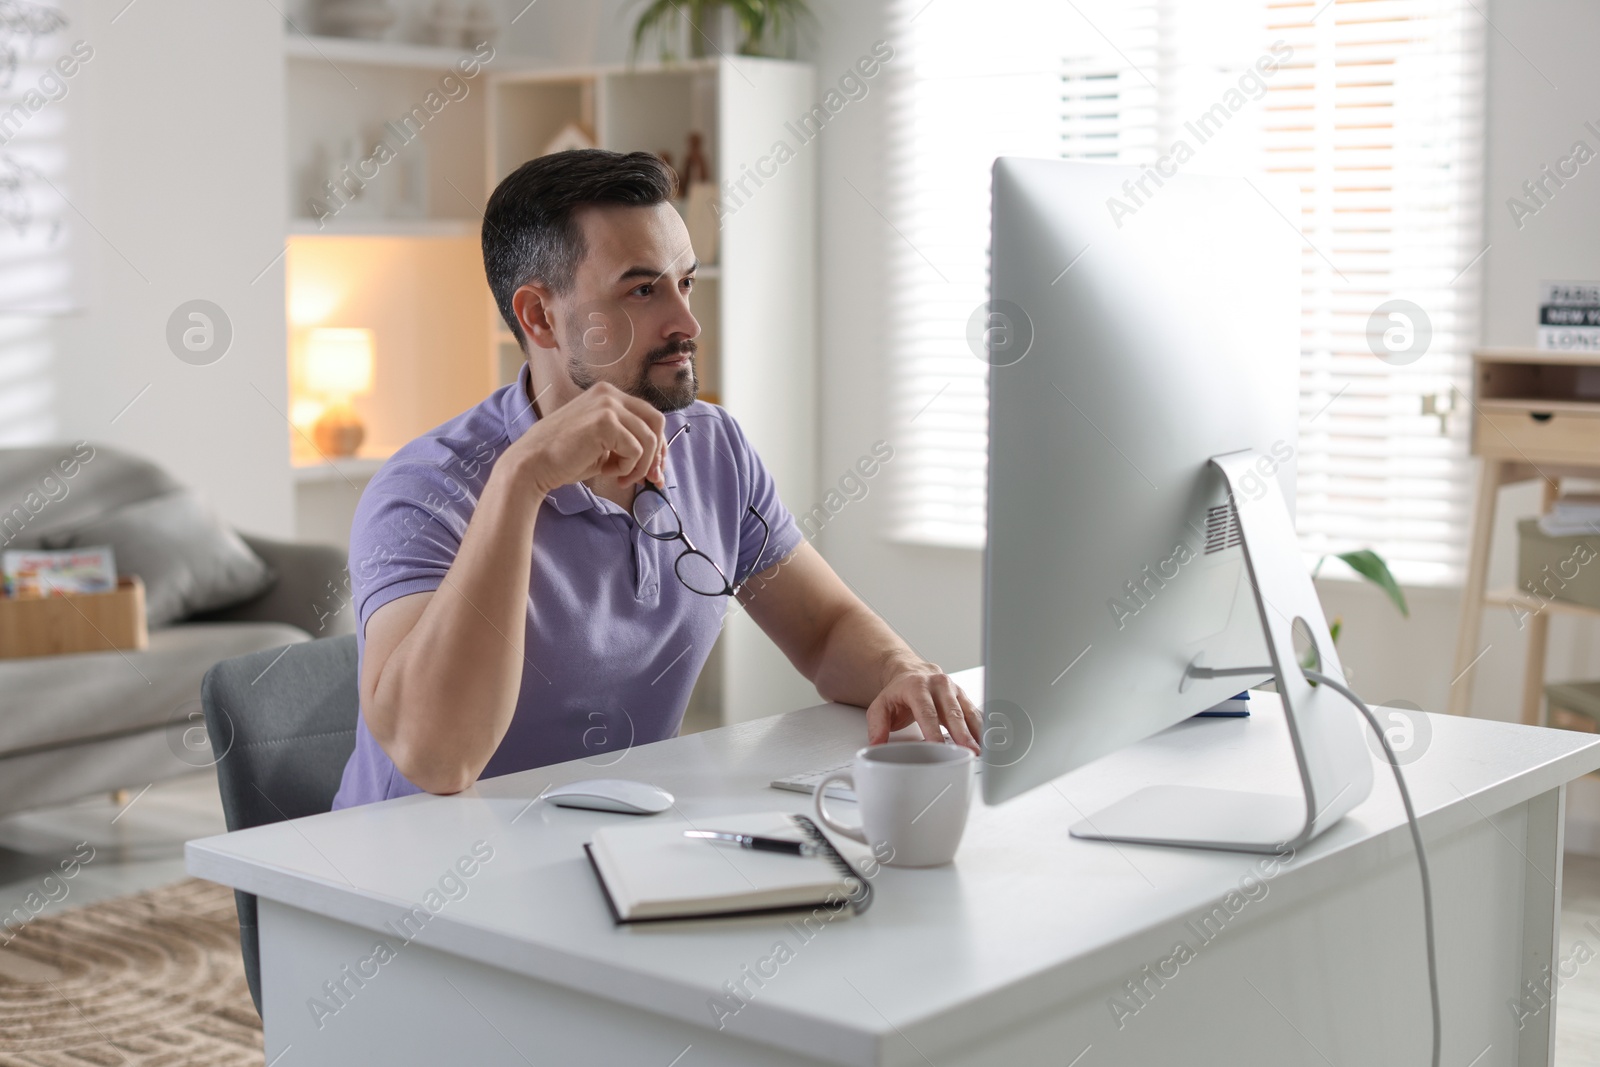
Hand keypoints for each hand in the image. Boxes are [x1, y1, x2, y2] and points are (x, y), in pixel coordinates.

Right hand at [506, 382, 666, 495]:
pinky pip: (636, 450)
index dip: (658, 445)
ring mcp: (607, 404)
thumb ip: (628, 444)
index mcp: (608, 395)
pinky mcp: (605, 421)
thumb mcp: (603, 444)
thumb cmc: (565, 458)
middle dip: (658, 454)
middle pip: (657, 422)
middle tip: (649, 478)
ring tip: (619, 477)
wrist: (533, 464)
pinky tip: (607, 471)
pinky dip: (627, 467)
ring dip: (639, 466)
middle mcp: (610, 393)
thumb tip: (658, 466)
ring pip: (649, 439)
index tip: (655, 469)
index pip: (649, 416)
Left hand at [865, 667, 981, 753]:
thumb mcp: (880, 706)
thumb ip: (877, 726)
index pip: (926, 712)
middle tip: (969, 751)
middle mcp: (938, 685)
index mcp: (917, 686)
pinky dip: (980, 728)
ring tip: (980, 750)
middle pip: (952, 712)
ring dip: (975, 733)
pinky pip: (974, 713)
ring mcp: (953, 689)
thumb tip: (876, 745)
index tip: (938, 747)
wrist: (911, 671)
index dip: (933, 731)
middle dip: (962, 734)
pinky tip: (985, 742)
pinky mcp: (963, 696)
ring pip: (967, 712)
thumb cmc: (899, 691)